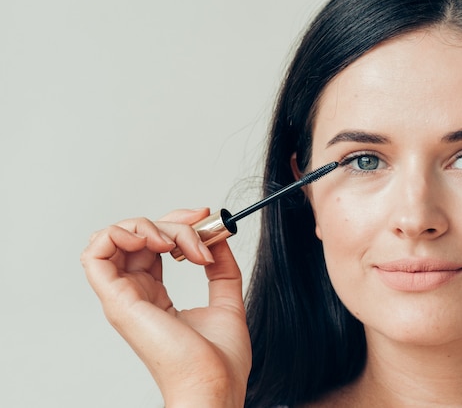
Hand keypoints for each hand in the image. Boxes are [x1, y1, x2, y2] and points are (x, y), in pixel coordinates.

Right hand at [81, 209, 251, 407]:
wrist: (214, 385)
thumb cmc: (219, 360)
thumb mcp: (227, 300)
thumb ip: (222, 268)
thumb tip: (218, 238)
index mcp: (155, 296)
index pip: (152, 245)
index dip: (175, 223)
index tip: (205, 217)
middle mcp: (135, 293)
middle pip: (135, 236)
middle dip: (169, 221)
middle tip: (200, 227)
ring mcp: (124, 297)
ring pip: (114, 238)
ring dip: (145, 226)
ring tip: (174, 243)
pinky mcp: (118, 301)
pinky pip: (95, 255)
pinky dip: (119, 235)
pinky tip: (154, 243)